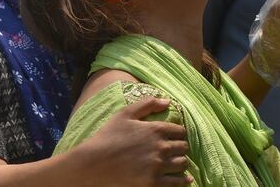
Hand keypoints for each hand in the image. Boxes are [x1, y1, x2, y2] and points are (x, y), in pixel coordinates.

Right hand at [77, 97, 191, 185]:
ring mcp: (158, 166)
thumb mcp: (125, 113)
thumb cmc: (108, 136)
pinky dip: (183, 180)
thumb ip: (147, 104)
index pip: (181, 131)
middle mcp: (161, 148)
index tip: (174, 136)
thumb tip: (167, 101)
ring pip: (182, 164)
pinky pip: (177, 182)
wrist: (93, 163)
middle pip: (183, 147)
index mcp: (156, 129)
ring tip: (176, 162)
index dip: (178, 133)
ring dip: (181, 162)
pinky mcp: (153, 183)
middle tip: (175, 150)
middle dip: (180, 147)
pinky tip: (186, 179)